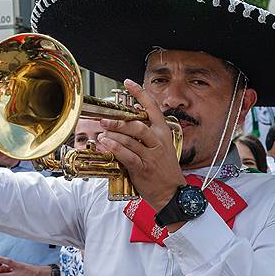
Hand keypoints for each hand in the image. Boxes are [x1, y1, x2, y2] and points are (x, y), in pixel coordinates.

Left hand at [97, 79, 185, 210]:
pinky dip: (115, 148)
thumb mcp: (161, 148)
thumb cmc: (164, 170)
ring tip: (102, 133)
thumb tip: (128, 123)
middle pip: (137, 124)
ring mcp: (152, 155)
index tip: (128, 83)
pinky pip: (127, 154)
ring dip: (113, 134)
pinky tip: (106, 144)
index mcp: (163, 133)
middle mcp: (158, 141)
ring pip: (131, 139)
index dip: (140, 94)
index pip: (153, 108)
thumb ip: (147, 135)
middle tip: (105, 119)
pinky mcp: (143, 168)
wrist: (172, 192)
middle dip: (119, 121)